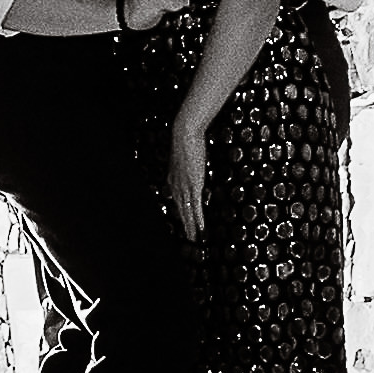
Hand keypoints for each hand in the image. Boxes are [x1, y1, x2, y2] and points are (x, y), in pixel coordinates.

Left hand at [166, 124, 209, 240]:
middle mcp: (175, 186)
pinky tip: (201, 229)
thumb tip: (192, 167)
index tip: (185, 224)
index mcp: (172, 180)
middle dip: (185, 225)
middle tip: (190, 238)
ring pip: (187, 212)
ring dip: (191, 227)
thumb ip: (187, 167)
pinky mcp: (193, 186)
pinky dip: (198, 220)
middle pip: (181, 210)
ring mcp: (184, 188)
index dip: (181, 214)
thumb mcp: (185, 157)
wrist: (184, 134)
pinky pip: (195, 207)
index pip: (177, 202)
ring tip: (194, 239)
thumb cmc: (186, 141)